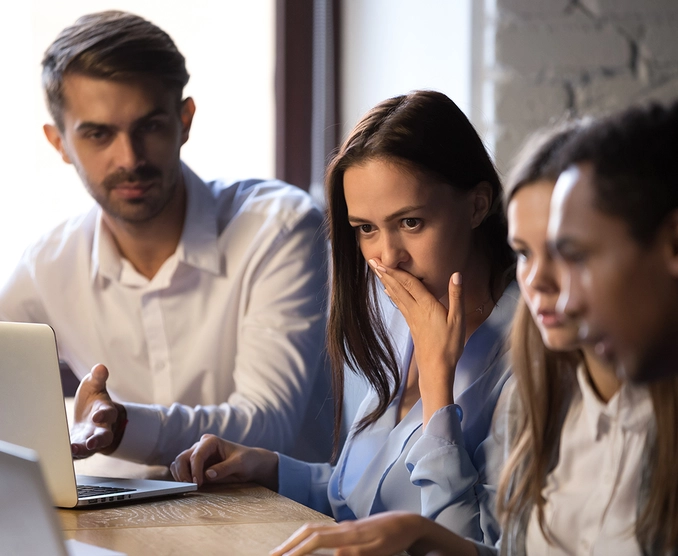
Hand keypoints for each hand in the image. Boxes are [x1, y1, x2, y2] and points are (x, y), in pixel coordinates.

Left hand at [70, 364, 123, 457]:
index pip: (109, 413)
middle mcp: (102, 428)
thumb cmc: (93, 399)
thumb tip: (100, 366)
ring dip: (84, 450)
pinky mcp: (81, 448)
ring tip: (74, 449)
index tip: (97, 415)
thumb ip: (97, 378)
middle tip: (91, 442)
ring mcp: (91, 440)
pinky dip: (73, 454)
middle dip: (99, 439)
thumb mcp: (94, 386)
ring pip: (91, 448)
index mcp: (106, 411)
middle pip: (105, 436)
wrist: (90, 418)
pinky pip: (78, 454)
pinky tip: (64, 451)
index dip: (104, 414)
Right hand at [170, 434, 278, 489]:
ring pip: (178, 463)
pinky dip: (180, 477)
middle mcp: (201, 446)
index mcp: (211, 441)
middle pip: (182, 458)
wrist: (251, 464)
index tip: (198, 483)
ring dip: (180, 475)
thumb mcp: (240, 464)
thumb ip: (224, 468)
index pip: (197, 455)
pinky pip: (181, 470)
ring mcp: (197, 455)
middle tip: (190, 487)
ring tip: (189, 487)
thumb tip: (207, 474)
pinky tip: (187, 485)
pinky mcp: (195, 465)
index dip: (195, 470)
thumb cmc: (247, 460)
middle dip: (183, 473)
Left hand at [269, 511, 477, 555]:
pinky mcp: (368, 547)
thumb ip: (339, 540)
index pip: (309, 531)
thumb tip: (322, 546)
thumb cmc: (381, 532)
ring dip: (303, 549)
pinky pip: (346, 553)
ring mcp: (355, 538)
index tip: (274, 553)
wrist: (408, 524)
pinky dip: (335, 555)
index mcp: (339, 528)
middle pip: (311, 533)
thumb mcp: (357, 536)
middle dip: (289, 546)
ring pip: (324, 540)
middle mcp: (343, 530)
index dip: (290, 541)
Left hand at [369, 259, 464, 421]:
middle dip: (385, 273)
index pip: (409, 283)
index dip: (395, 271)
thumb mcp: (458, 320)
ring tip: (377, 272)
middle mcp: (415, 309)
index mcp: (427, 305)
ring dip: (387, 282)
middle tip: (372, 261)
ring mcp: (412, 317)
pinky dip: (393, 295)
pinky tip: (388, 292)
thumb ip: (456, 296)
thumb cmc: (449, 345)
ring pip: (397, 295)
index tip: (382, 261)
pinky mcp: (412, 325)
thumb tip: (456, 274)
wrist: (436, 368)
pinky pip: (400, 305)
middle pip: (398, 287)